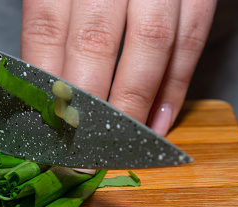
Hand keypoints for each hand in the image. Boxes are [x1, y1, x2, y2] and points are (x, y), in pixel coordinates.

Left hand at [21, 0, 216, 135]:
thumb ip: (56, 23)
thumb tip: (45, 88)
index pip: (47, 30)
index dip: (47, 84)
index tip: (46, 128)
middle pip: (96, 42)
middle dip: (91, 105)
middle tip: (82, 150)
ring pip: (150, 44)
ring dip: (135, 104)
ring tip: (121, 143)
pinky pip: (192, 39)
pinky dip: (176, 87)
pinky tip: (158, 123)